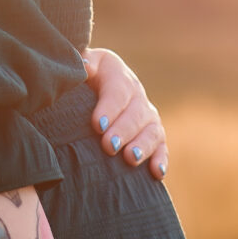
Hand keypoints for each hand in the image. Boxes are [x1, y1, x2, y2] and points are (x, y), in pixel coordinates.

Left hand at [84, 48, 168, 179]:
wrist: (88, 85)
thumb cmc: (77, 78)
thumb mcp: (77, 66)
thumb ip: (80, 65)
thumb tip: (83, 67)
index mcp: (115, 72)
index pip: (117, 89)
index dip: (109, 108)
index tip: (97, 125)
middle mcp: (136, 93)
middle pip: (135, 112)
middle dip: (123, 130)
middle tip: (109, 146)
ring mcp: (146, 115)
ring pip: (151, 130)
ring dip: (143, 145)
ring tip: (131, 158)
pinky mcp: (152, 134)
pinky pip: (160, 147)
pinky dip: (160, 159)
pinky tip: (157, 173)